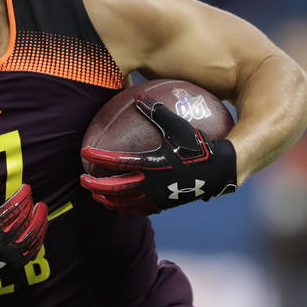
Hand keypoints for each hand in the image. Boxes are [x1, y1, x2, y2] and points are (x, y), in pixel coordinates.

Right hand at [0, 175, 48, 290]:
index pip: (14, 207)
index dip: (23, 195)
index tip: (26, 187)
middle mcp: (1, 243)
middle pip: (25, 219)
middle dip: (31, 205)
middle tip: (33, 197)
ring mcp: (10, 256)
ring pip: (33, 234)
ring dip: (40, 219)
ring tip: (41, 208)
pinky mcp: (15, 265)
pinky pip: (34, 249)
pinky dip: (40, 236)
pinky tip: (41, 226)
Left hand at [80, 92, 237, 214]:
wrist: (223, 171)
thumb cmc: (199, 145)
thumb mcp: (178, 126)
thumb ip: (157, 112)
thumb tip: (139, 96)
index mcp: (153, 164)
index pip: (119, 162)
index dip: (99, 158)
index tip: (85, 153)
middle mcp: (153, 184)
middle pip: (117, 189)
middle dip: (97, 186)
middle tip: (83, 180)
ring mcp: (159, 198)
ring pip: (127, 203)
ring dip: (109, 200)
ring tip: (96, 196)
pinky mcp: (166, 205)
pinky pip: (141, 210)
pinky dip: (127, 208)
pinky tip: (121, 204)